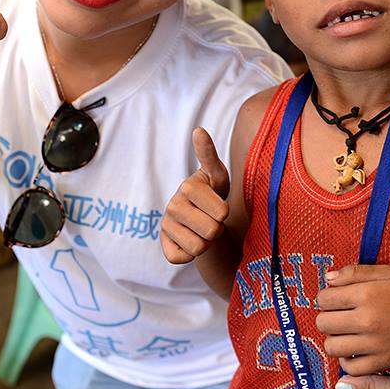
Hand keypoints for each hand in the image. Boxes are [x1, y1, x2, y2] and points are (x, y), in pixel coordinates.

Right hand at [161, 128, 229, 263]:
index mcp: (187, 187)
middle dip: (216, 229)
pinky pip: (182, 258)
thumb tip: (198, 130)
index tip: (217, 205)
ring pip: (199, 248)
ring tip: (202, 229)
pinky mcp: (164, 246)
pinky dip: (190, 255)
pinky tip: (190, 241)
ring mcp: (166, 227)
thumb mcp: (217, 175)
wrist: (199, 217)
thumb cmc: (212, 193)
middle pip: (212, 232)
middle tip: (211, 219)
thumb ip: (209, 154)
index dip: (224, 213)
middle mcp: (173, 205)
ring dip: (206, 242)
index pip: (222, 213)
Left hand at [316, 265, 389, 374]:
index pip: (324, 299)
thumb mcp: (387, 272)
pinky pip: (351, 369)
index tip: (337, 299)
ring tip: (346, 333)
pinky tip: (354, 351)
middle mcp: (368, 320)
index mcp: (366, 294)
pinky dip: (347, 362)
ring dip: (334, 339)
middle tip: (340, 315)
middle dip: (327, 317)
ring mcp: (375, 344)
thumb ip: (355, 272)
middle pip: (323, 323)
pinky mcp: (384, 362)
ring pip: (332, 347)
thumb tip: (328, 279)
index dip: (327, 297)